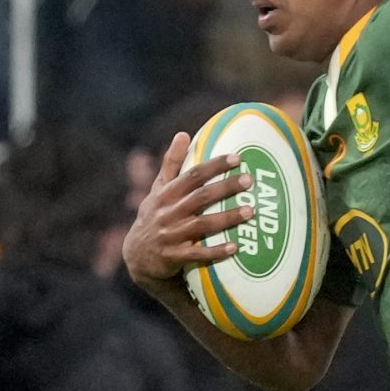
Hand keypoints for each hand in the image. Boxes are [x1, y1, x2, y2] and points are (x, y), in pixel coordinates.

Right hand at [123, 133, 251, 284]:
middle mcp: (168, 212)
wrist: (137, 256)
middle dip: (225, 187)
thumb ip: (172, 163)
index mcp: (166, 193)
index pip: (193, 175)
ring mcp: (171, 235)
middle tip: (249, 181)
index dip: (215, 166)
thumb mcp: (158, 189)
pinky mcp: (174, 257)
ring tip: (251, 211)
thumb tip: (183, 133)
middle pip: (200, 197)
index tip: (237, 158)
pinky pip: (197, 254)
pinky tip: (235, 248)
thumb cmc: (155, 216)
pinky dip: (215, 251)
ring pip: (202, 225)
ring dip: (227, 218)